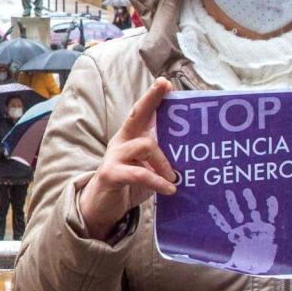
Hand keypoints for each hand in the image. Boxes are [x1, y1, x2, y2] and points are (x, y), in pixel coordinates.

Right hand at [78, 78, 177, 238]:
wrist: (101, 208)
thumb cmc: (129, 186)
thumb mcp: (148, 168)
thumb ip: (162, 157)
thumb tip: (190, 152)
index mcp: (130, 138)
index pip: (141, 113)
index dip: (152, 97)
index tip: (165, 83)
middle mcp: (121, 142)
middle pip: (137, 115)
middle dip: (151, 99)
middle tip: (166, 86)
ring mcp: (114, 156)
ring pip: (146, 145)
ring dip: (165, 163)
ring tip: (174, 179)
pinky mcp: (111, 174)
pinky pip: (140, 173)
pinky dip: (157, 181)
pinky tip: (169, 189)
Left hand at [207, 189, 279, 274]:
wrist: (264, 264)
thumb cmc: (247, 262)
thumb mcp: (231, 262)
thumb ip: (218, 260)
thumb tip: (203, 261)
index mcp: (234, 234)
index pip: (223, 223)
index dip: (217, 215)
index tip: (210, 206)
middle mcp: (244, 226)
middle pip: (236, 212)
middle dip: (232, 202)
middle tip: (228, 191)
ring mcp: (256, 225)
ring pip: (251, 209)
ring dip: (249, 200)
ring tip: (246, 190)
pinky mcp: (269, 227)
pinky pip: (270, 215)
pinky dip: (271, 207)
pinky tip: (270, 198)